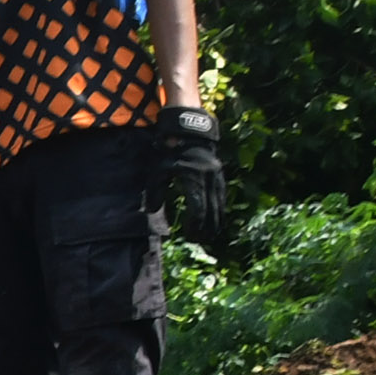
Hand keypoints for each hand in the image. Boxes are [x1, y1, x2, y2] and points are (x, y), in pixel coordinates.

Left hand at [159, 107, 229, 250]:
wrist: (189, 133)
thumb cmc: (170, 153)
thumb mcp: (158, 170)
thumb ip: (155, 191)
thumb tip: (153, 211)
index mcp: (194, 180)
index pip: (199, 207)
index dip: (196, 223)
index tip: (191, 235)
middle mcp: (209, 180)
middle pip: (212, 209)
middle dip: (208, 226)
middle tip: (202, 241)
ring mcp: (216, 177)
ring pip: (219, 204)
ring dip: (216, 221)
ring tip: (211, 236)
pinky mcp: (219, 176)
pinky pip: (222, 196)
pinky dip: (220, 210)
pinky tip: (218, 220)